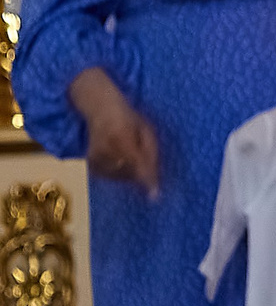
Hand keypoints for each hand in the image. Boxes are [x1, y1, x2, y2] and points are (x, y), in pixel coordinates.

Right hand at [69, 68, 159, 195]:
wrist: (100, 109)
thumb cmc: (130, 120)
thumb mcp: (147, 131)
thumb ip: (151, 155)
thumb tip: (155, 182)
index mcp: (121, 136)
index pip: (136, 162)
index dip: (146, 179)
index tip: (155, 196)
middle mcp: (104, 148)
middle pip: (128, 174)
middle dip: (141, 173)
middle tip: (142, 158)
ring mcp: (94, 157)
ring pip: (119, 178)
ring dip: (130, 173)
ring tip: (128, 153)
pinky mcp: (90, 163)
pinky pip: (110, 177)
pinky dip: (119, 172)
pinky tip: (119, 158)